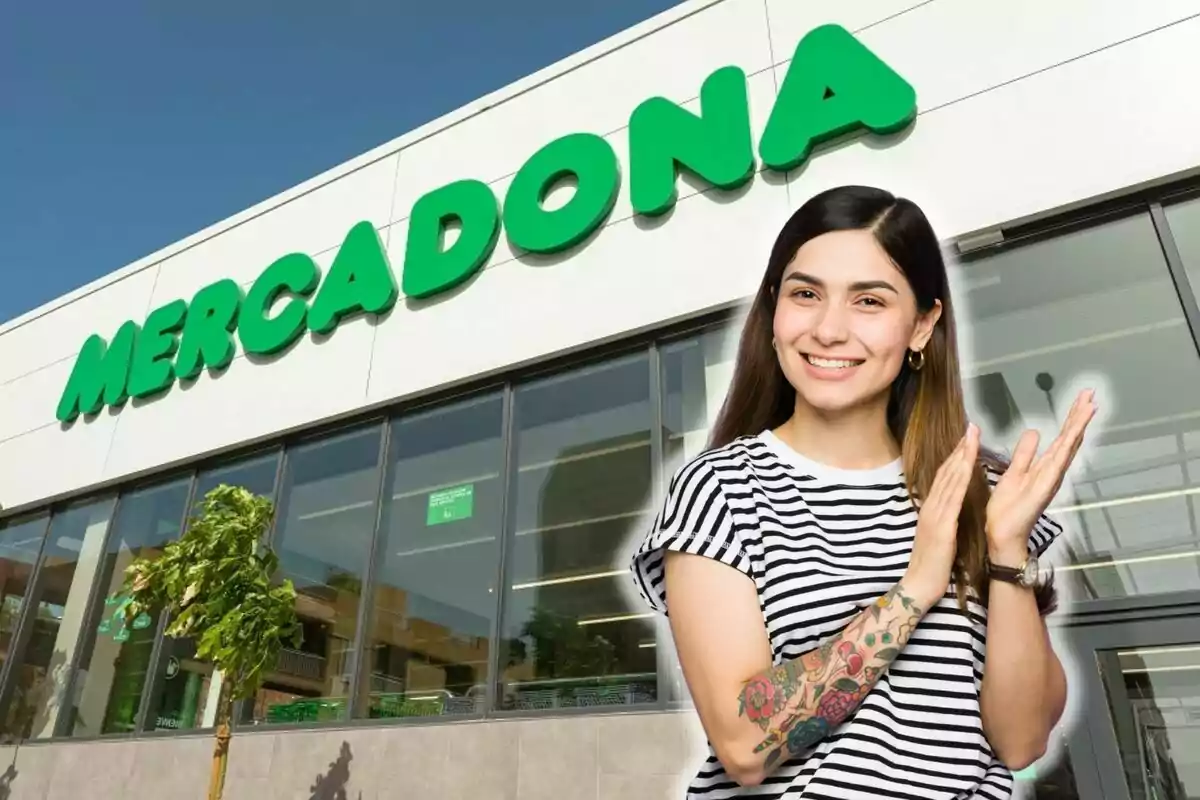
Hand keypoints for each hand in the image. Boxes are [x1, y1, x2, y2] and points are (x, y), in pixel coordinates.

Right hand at [904, 423, 979, 606]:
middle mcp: (931, 508)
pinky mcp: (942, 527)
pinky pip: (953, 498)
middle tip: (971, 428)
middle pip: (946, 472)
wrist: (918, 586)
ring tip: (972, 438)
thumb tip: (952, 509)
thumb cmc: (930, 566)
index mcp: (931, 510)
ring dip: (961, 457)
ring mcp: (935, 516)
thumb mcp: (938, 537)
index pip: (943, 477)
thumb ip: (943, 520)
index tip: (966, 440)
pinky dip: (961, 480)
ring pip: (950, 480)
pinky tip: (969, 467)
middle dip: (960, 449)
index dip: (955, 457)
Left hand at [986, 389, 1096, 562]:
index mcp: (1044, 467)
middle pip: (1069, 439)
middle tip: (1090, 394)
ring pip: (1067, 447)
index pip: (1061, 438)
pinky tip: (1073, 434)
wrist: (1002, 533)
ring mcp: (1050, 479)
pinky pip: (1055, 464)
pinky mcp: (1044, 488)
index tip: (1081, 400)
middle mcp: (1051, 471)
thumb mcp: (1014, 472)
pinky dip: (1065, 449)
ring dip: (1077, 426)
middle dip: (1079, 416)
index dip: (1071, 419)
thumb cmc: (1007, 508)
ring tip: (1089, 406)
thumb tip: (1034, 432)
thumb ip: (1025, 454)